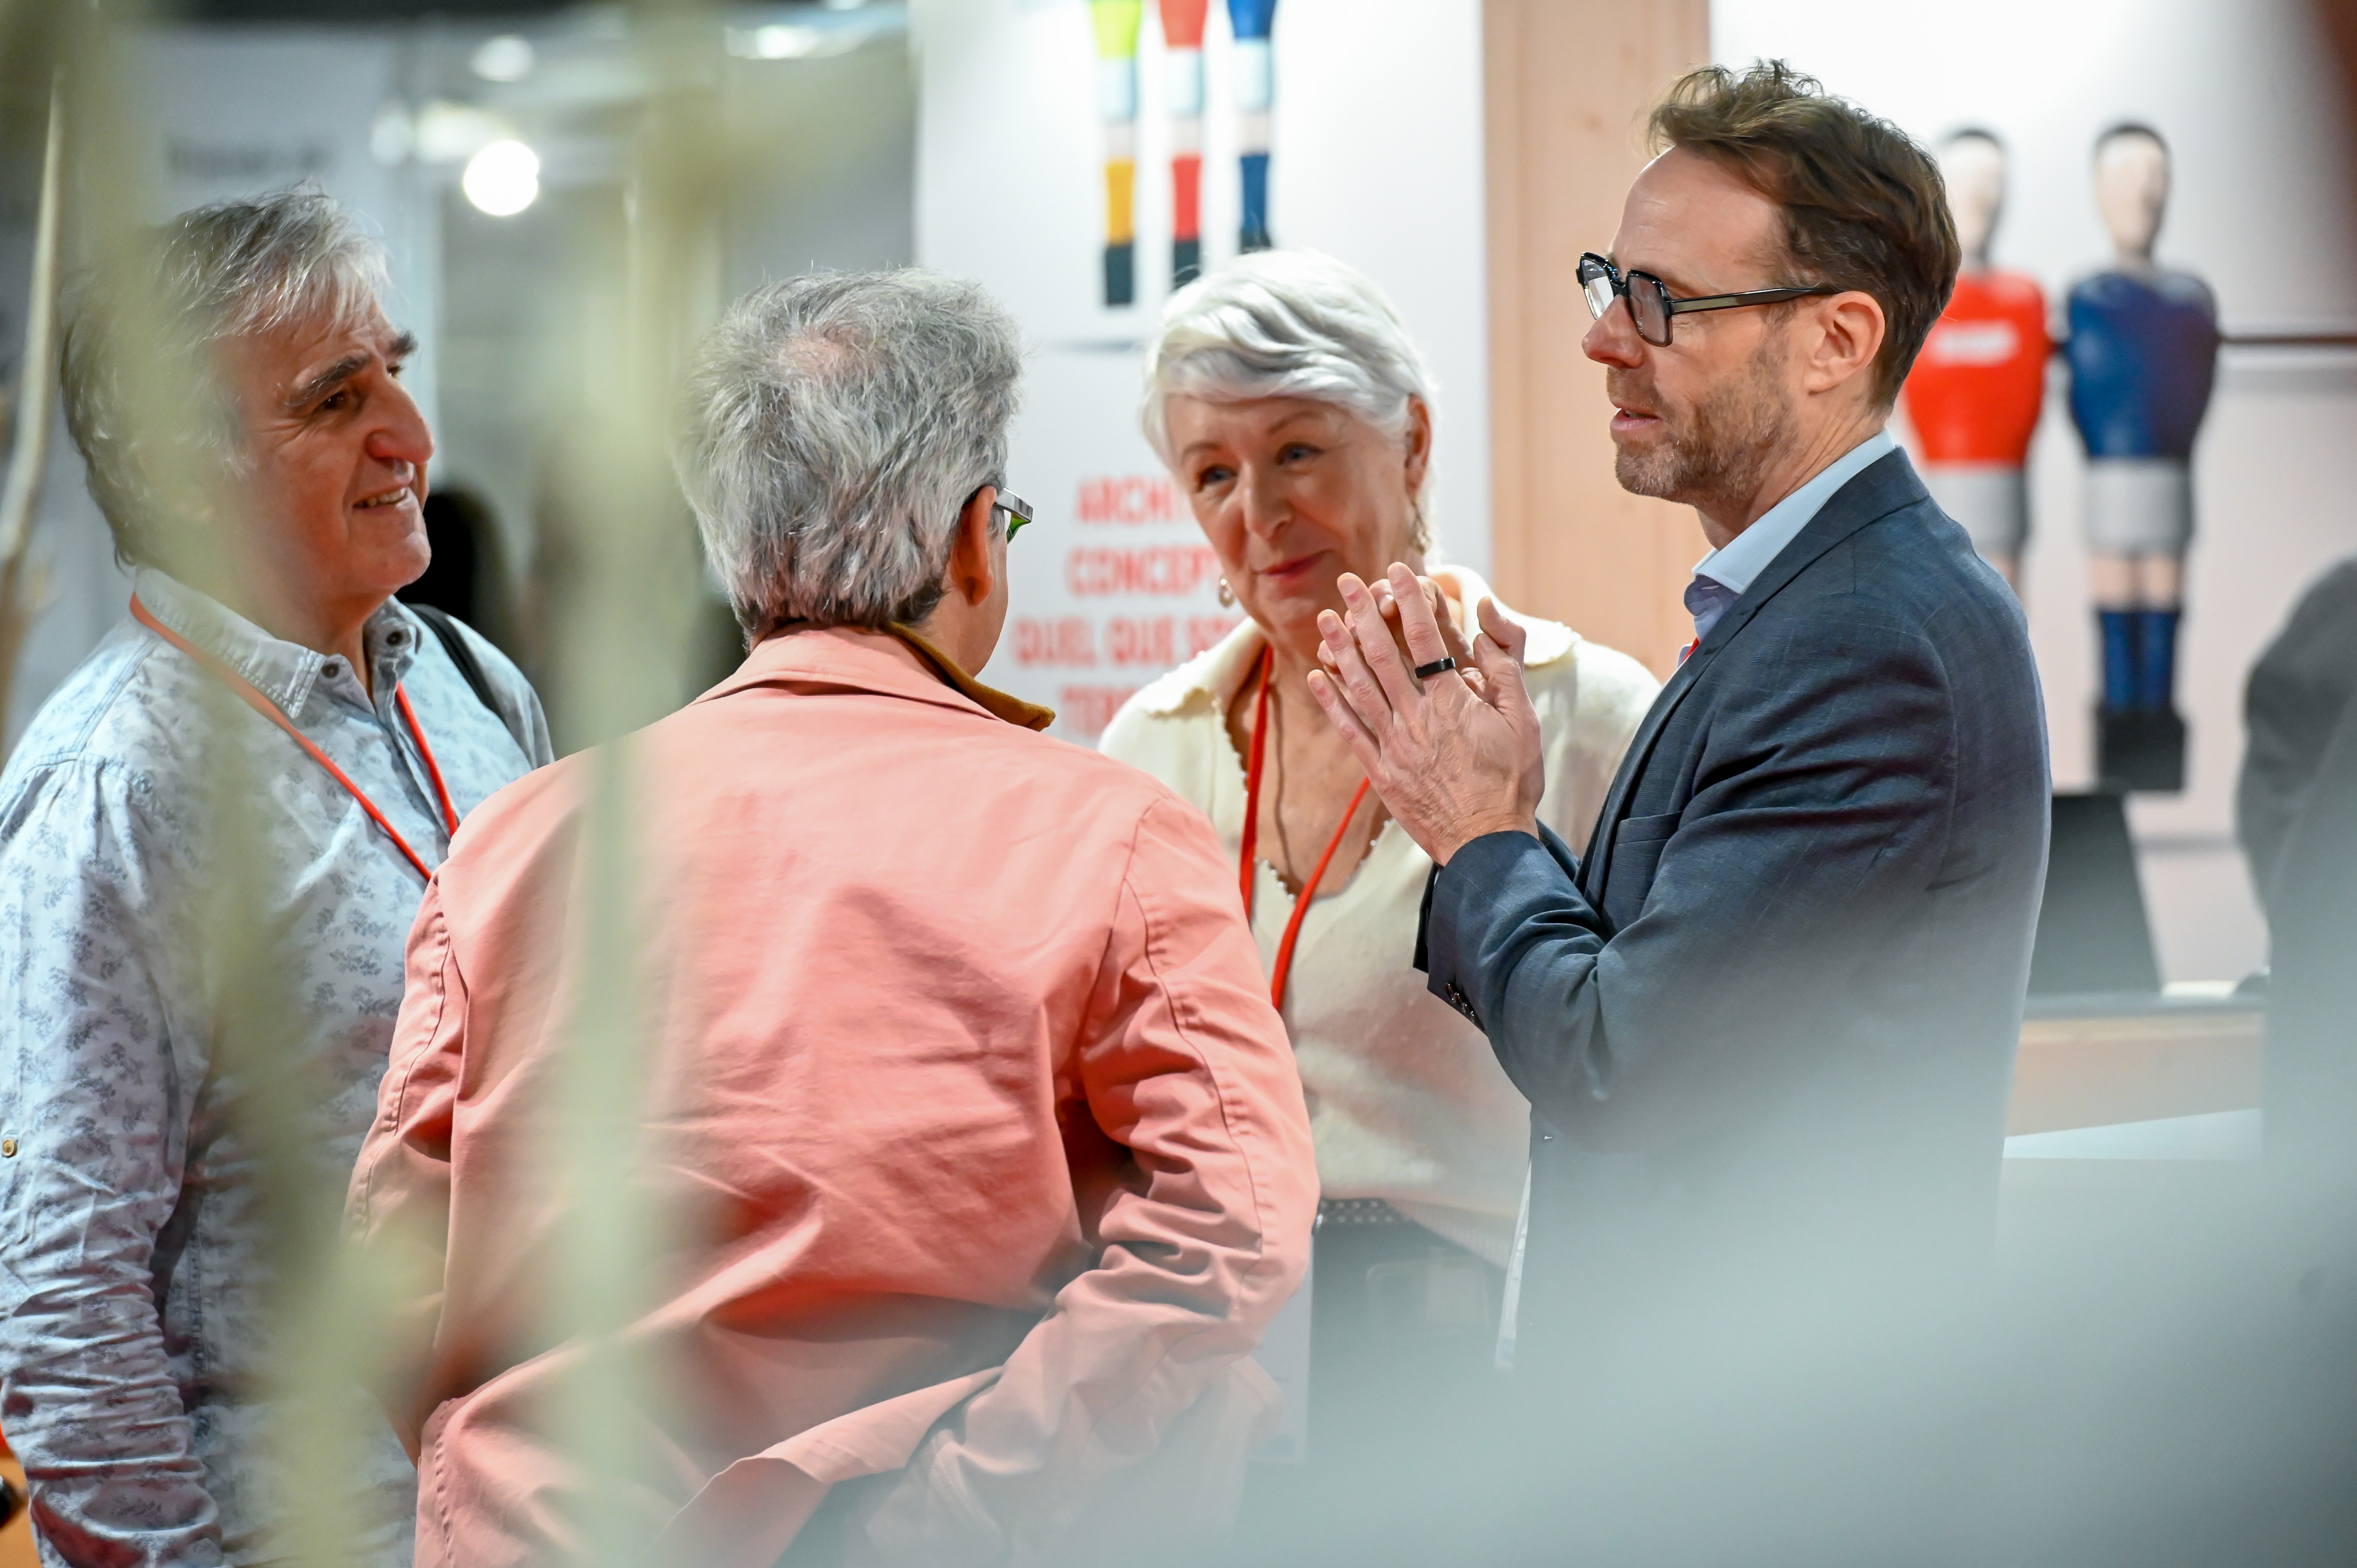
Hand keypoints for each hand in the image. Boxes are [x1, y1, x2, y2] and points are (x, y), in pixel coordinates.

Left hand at [1305, 563, 1545, 864]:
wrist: (1487, 843)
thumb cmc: (1511, 781)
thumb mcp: (1523, 720)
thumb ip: (1505, 666)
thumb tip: (1486, 619)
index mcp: (1453, 702)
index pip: (1427, 638)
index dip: (1411, 600)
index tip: (1399, 571)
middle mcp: (1417, 718)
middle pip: (1383, 654)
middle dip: (1364, 613)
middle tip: (1347, 582)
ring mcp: (1394, 745)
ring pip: (1360, 686)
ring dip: (1340, 649)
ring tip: (1325, 618)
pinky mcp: (1380, 771)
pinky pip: (1350, 729)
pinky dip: (1331, 701)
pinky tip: (1316, 676)